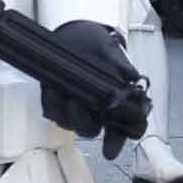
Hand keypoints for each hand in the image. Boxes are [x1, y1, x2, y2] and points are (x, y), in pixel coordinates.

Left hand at [39, 18, 148, 150]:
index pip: (123, 129)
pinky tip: (51, 90)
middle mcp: (97, 110)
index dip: (117, 141)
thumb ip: (121, 65)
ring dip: (64, 113)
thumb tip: (132, 76)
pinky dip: (50, 104)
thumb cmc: (97, 45)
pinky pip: (51, 112)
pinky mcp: (56, 102)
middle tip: (76, 104)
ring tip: (60, 93)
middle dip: (83, 122)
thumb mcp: (111, 50)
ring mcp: (76, 107)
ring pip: (70, 123)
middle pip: (91, 130)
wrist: (76, 33)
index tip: (110, 149)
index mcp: (116, 102)